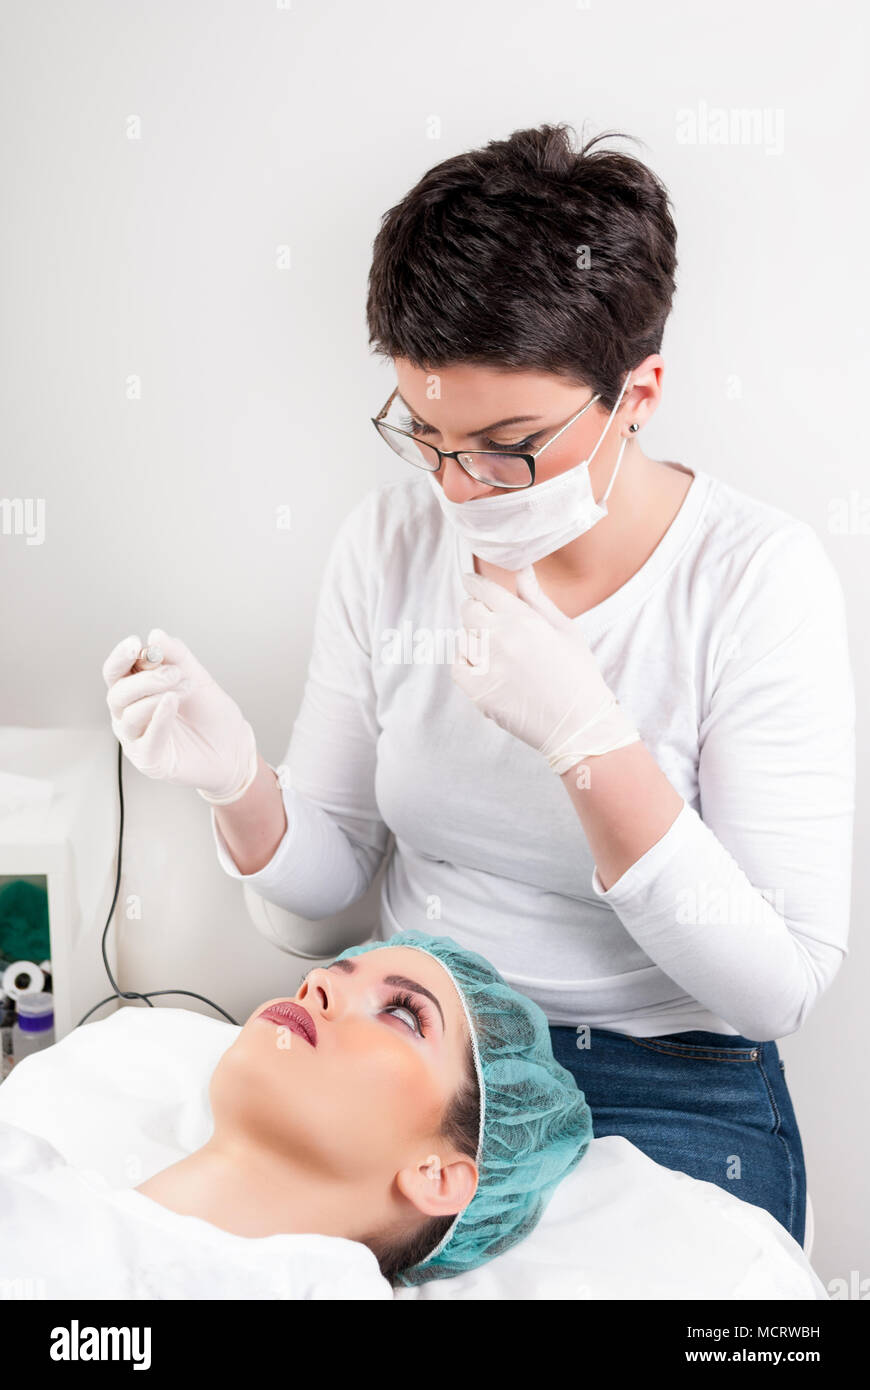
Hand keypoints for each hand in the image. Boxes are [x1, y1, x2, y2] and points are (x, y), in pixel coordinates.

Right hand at [102, 628, 258, 802]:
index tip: (135, 644)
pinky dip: (158, 718)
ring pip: (128, 715)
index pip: (116, 671)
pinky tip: (171, 703)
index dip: (122, 657)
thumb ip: (177, 656)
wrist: (232, 747)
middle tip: (173, 672)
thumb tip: (156, 635)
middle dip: (145, 678)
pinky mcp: (150, 759)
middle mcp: (130, 714)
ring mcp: (137, 738)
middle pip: (118, 692)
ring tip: (183, 688)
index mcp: (137, 692)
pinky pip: (146, 739)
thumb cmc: (211, 715)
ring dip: (155, 696)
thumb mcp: (197, 678)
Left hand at [451, 567, 639, 773]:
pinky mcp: (478, 691)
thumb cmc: (577, 674)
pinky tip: (485, 668)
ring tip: (498, 653)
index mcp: (523, 619)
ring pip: (463, 638)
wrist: (578, 724)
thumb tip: (520, 568)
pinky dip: (466, 663)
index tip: (470, 581)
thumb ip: (536, 597)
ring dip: (475, 640)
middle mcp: (500, 638)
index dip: (474, 583)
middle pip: (468, 611)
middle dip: (475, 610)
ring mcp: (486, 666)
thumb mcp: (565, 629)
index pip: (485, 590)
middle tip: (488, 620)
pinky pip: (457, 666)